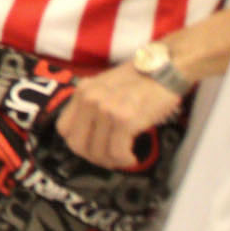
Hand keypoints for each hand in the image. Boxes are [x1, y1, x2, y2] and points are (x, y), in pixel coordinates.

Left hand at [57, 63, 180, 169]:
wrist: (166, 68)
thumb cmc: (140, 80)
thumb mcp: (106, 86)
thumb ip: (93, 106)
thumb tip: (88, 136)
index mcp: (82, 91)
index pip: (63, 129)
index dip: (77, 143)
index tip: (93, 147)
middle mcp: (89, 99)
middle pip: (77, 145)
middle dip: (93, 158)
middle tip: (110, 158)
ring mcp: (105, 109)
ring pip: (98, 152)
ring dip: (112, 161)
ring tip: (125, 157)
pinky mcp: (125, 119)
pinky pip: (117, 152)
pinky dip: (125, 161)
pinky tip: (133, 158)